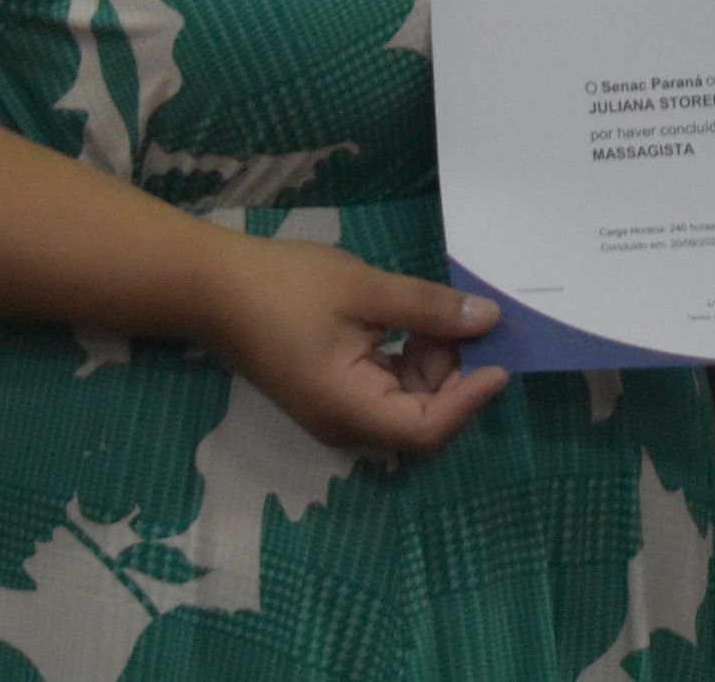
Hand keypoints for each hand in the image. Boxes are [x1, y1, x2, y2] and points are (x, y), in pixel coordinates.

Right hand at [198, 235, 509, 457]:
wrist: (213, 286)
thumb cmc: (285, 287)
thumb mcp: (365, 291)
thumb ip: (428, 309)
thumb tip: (488, 321)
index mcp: (349, 409)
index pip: (426, 428)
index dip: (469, 401)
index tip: (501, 362)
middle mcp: (346, 424)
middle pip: (422, 418)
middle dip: (455, 374)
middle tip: (473, 321)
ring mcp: (339, 409)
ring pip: (410, 401)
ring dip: (436, 362)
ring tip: (441, 312)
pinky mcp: (336, 390)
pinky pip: (390, 386)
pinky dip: (413, 357)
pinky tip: (419, 320)